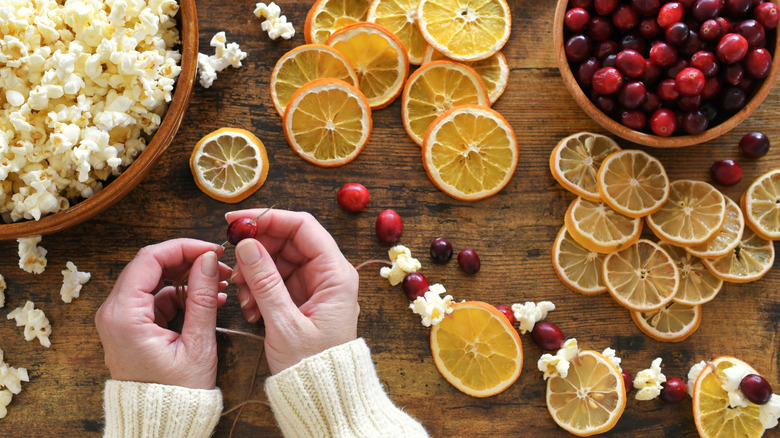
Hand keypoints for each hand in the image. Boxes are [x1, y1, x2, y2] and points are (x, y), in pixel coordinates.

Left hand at [95, 239, 231, 388]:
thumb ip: (202, 297)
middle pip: (150, 265)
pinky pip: (154, 297)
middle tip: (219, 265)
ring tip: (219, 285)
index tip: (212, 249)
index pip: (150, 258)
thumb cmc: (176, 394)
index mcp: (124, 315)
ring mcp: (120, 319)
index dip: (184, 247)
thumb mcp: (197, 344)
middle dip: (187, 260)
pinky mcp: (130, 325)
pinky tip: (206, 299)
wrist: (159, 424)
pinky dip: (179, 293)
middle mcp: (114, 312)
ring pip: (154, 280)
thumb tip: (209, 260)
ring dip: (186, 277)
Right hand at [226, 209, 359, 373]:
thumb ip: (265, 282)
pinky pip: (275, 280)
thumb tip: (246, 244)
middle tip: (232, 265)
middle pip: (288, 241)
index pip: (303, 226)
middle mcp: (328, 274)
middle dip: (257, 250)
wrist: (324, 396)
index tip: (236, 220)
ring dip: (254, 274)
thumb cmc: (314, 366)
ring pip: (278, 260)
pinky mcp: (302, 298)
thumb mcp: (285, 324)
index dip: (269, 217)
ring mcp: (315, 285)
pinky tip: (250, 309)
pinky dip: (258, 290)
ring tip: (244, 298)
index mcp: (336, 274)